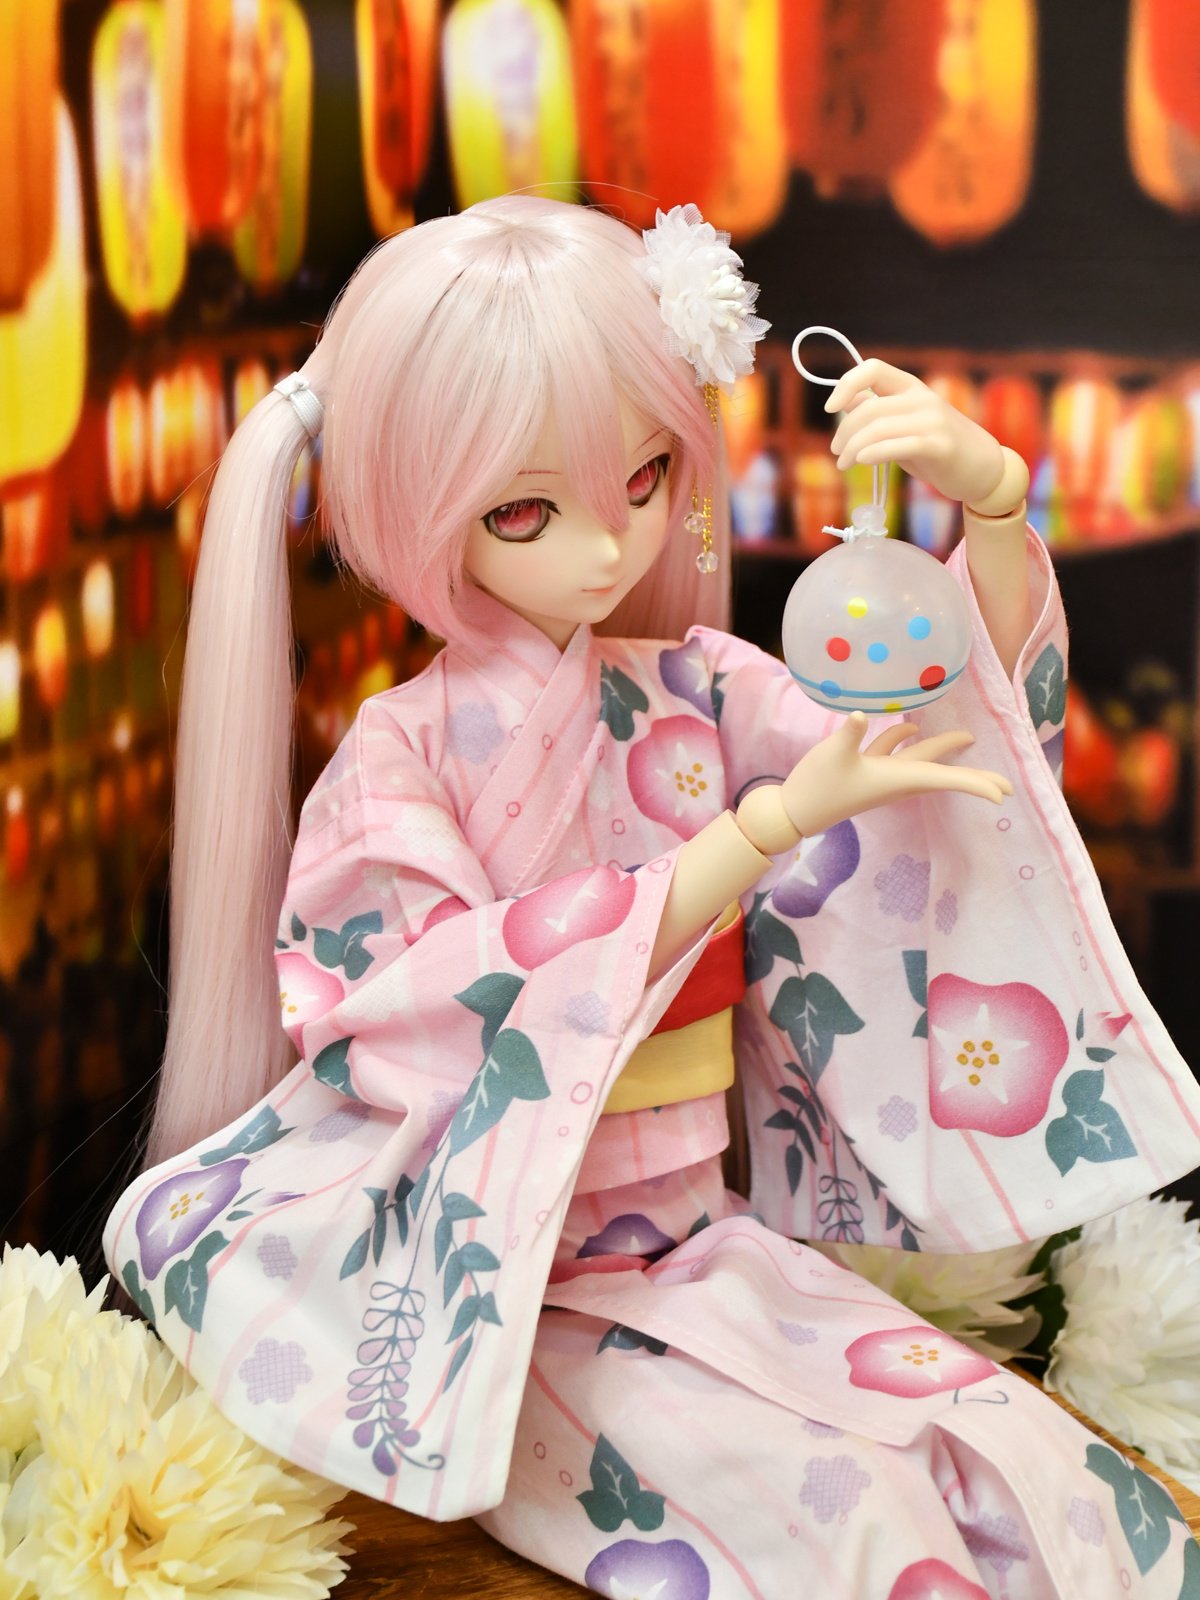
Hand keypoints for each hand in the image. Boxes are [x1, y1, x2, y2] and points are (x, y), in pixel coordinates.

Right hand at [780, 713, 1012, 838]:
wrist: (795, 811)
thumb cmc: (817, 786)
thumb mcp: (832, 756)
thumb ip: (848, 734)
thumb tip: (859, 715)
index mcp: (897, 778)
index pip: (946, 779)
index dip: (976, 785)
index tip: (1003, 795)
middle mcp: (897, 780)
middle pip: (943, 774)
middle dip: (973, 777)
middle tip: (1005, 786)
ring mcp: (883, 776)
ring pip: (922, 761)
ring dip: (944, 750)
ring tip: (968, 739)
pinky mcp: (867, 770)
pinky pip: (896, 754)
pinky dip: (905, 740)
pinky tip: (911, 727)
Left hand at [825, 359, 1004, 505]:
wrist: (983, 469)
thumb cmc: (937, 448)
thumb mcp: (905, 425)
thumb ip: (879, 412)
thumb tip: (845, 401)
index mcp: (912, 387)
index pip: (872, 369)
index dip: (846, 384)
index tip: (830, 407)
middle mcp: (922, 398)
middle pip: (868, 408)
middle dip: (844, 432)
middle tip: (837, 452)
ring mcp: (933, 421)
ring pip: (877, 429)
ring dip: (852, 448)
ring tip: (844, 463)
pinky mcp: (939, 446)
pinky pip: (897, 446)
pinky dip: (873, 453)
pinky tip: (862, 462)